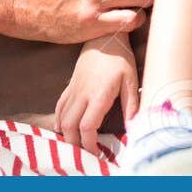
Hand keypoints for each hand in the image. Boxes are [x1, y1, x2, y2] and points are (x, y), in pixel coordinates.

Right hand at [56, 34, 138, 153]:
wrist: (105, 36)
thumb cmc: (121, 58)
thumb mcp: (131, 80)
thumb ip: (131, 105)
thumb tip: (133, 128)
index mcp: (98, 94)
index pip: (87, 126)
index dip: (89, 143)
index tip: (96, 153)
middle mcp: (82, 94)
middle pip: (70, 126)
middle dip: (75, 143)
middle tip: (86, 155)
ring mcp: (74, 89)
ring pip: (62, 117)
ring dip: (66, 134)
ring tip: (76, 145)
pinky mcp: (70, 84)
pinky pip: (60, 105)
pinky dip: (59, 119)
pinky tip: (61, 128)